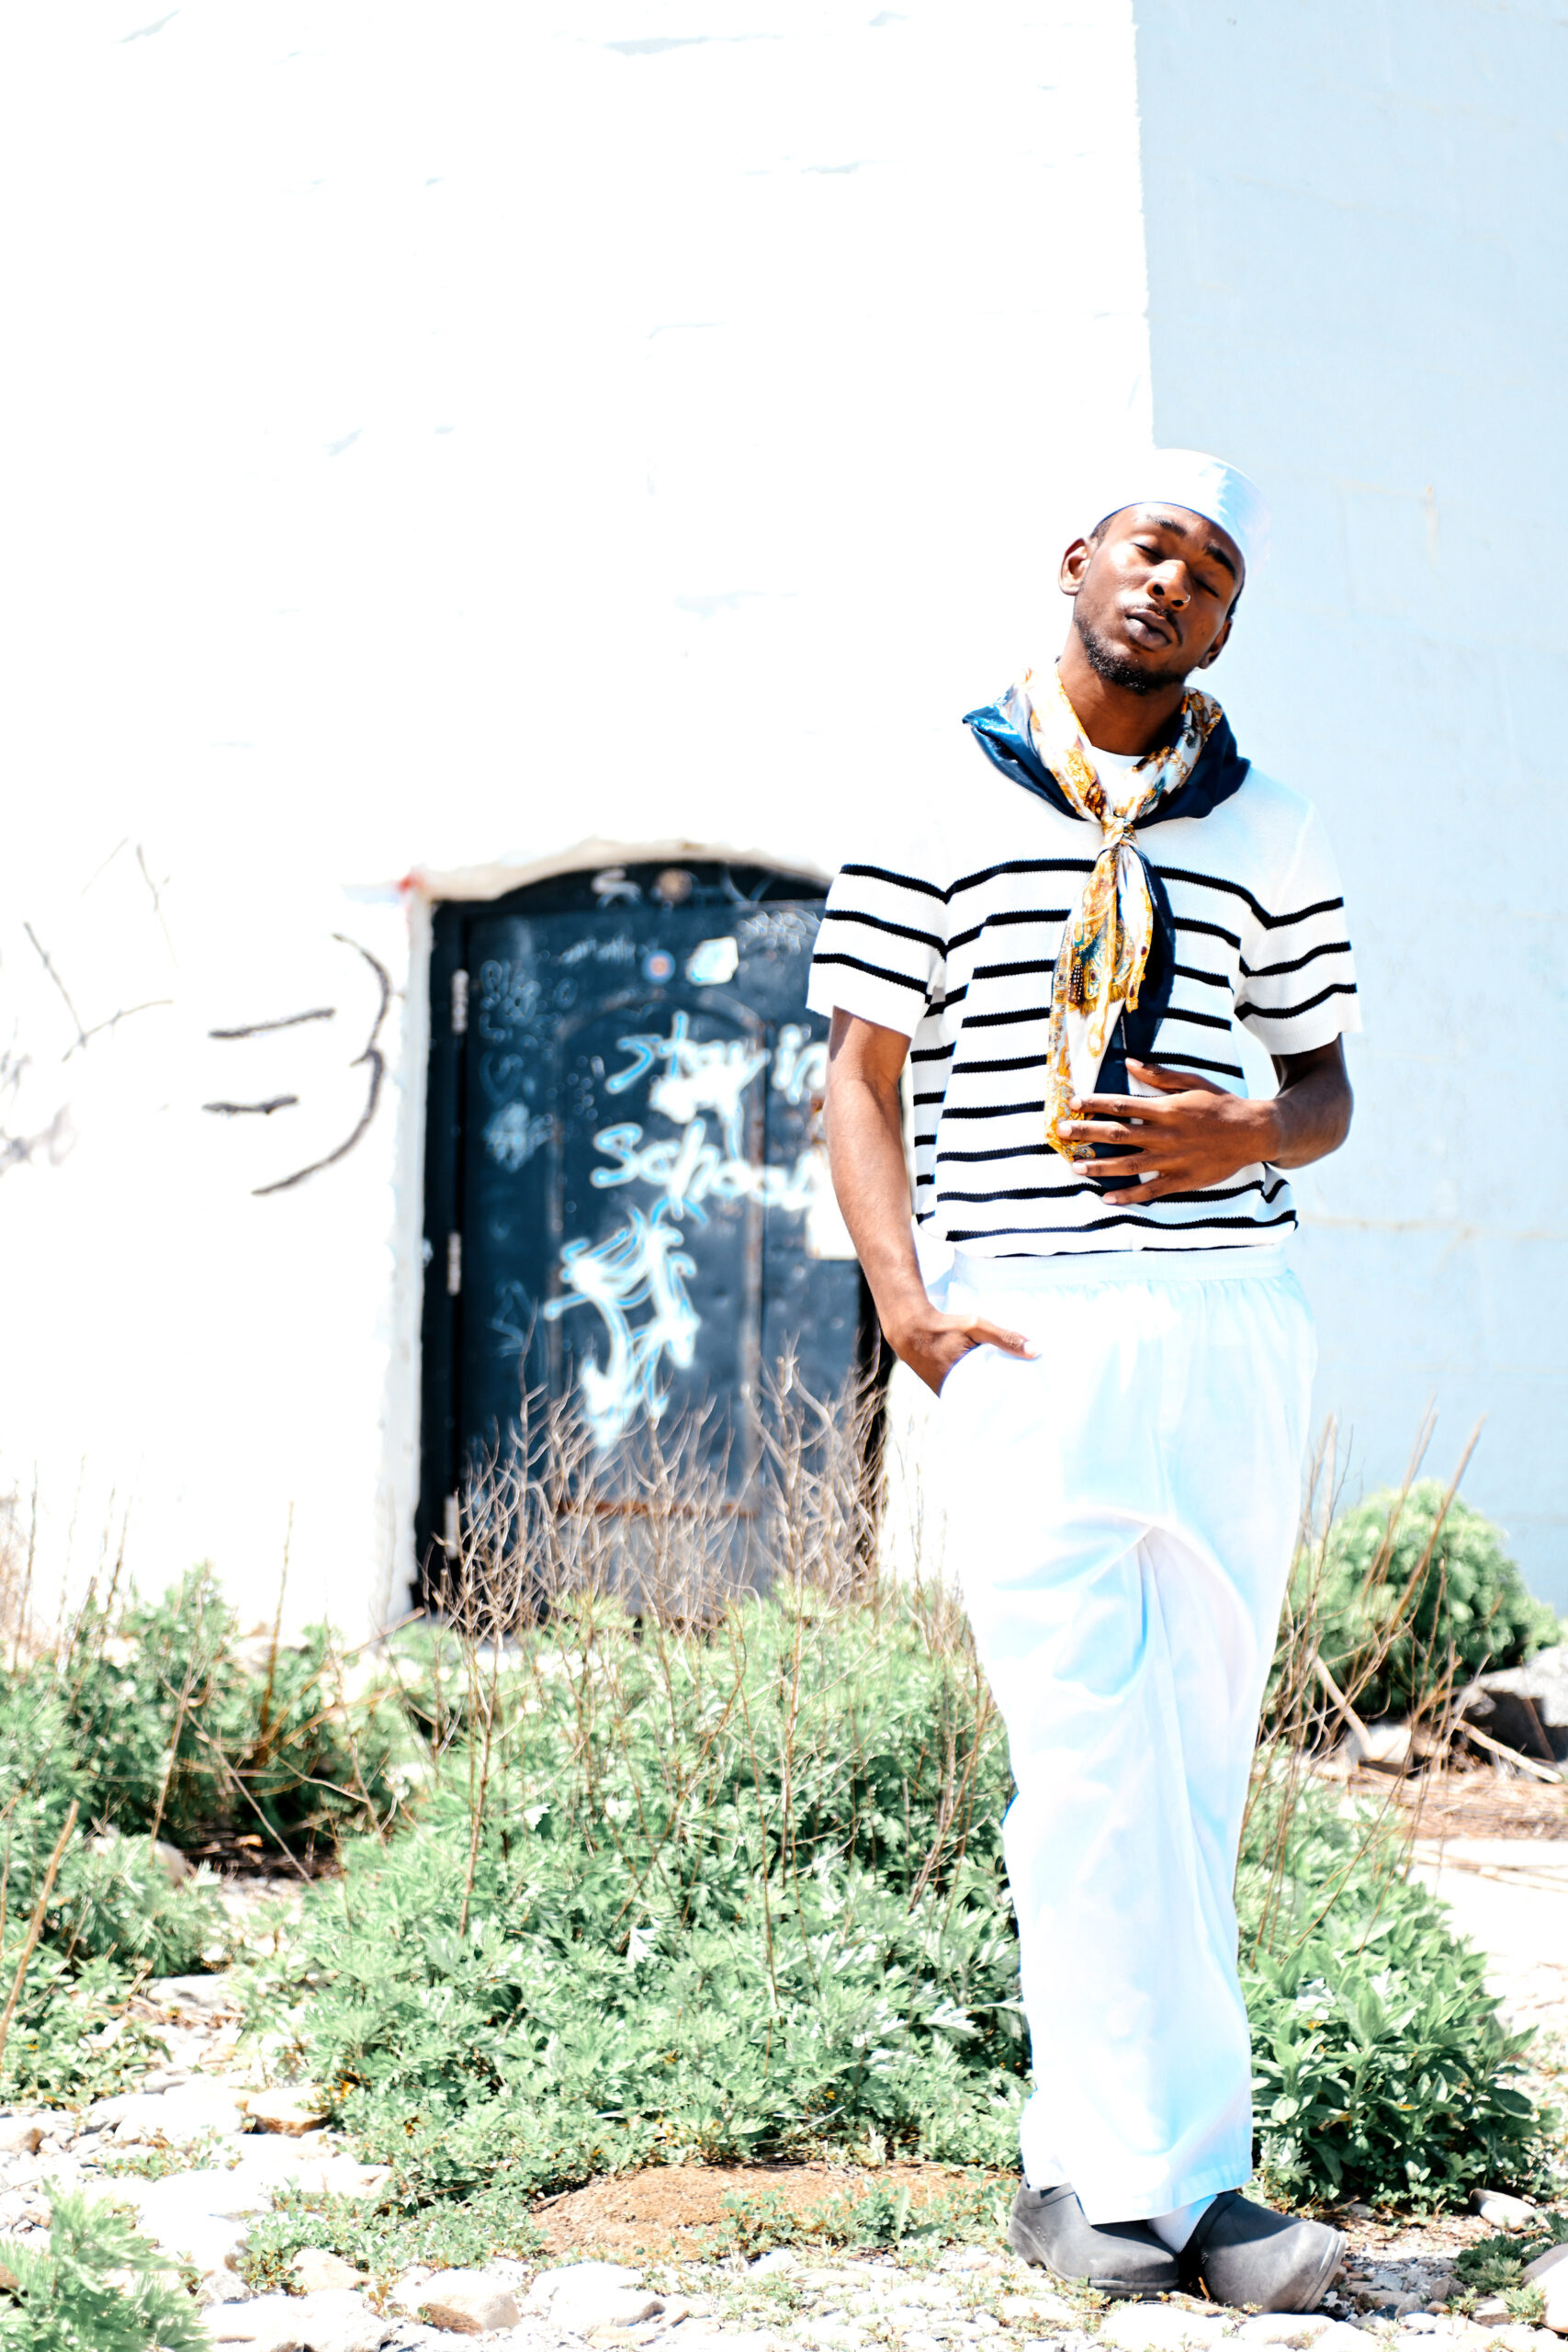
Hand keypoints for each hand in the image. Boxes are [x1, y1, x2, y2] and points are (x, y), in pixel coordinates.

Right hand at [884, 1307, 1036, 1397]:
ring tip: (1015, 1394)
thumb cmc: (944, 1327)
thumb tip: (1037, 1351)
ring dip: (991, 1394)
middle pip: (987, 1402)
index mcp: (964, 1384)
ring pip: (976, 1398)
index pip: (995, 1402)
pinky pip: (966, 1393)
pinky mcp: (944, 1389)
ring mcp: (948, 1393)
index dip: (1012, 1403)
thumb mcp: (976, 1327)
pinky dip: (978, 1388)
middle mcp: (954, 1394)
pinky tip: (992, 1382)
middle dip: (1004, 1401)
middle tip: (1028, 1400)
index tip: (1031, 1403)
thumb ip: (1005, 1337)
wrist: (910, 1329)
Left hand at [1059, 1059, 1278, 1204]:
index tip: (1072, 1103)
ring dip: (1099, 1167)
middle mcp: (1165, 1135)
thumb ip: (1159, 1075)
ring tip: (1075, 1167)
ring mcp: (1172, 1160)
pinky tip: (1107, 1199)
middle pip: (1118, 1134)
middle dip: (1086, 1133)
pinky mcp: (1181, 1180)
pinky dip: (1128, 1197)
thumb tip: (1128, 1062)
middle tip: (1061, 1133)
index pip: (1122, 1105)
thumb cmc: (1220, 1104)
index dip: (1094, 1104)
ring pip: (1128, 1165)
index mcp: (1166, 1109)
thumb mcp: (1192, 1082)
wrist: (1253, 1132)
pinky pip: (1150, 1191)